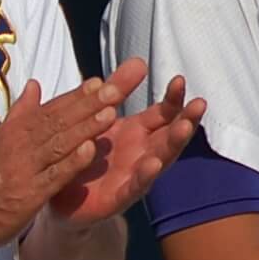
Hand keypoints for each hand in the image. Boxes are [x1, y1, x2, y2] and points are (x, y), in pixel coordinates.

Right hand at [0, 74, 116, 251]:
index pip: (49, 109)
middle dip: (87, 105)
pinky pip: (54, 175)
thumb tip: (34, 86)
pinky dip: (72, 162)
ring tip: (110, 113)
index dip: (74, 96)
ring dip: (85, 128)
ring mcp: (24, 168)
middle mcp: (19, 145)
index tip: (97, 82)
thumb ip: (19, 114)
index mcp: (14, 132)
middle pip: (58, 121)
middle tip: (113, 90)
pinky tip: (91, 151)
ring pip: (59, 143)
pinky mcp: (29, 193)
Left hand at [44, 64, 202, 227]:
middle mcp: (141, 154)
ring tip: (185, 128)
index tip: (180, 79)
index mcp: (136, 133)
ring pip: (160, 160)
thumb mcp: (98, 117)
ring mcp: (133, 177)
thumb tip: (137, 60)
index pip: (163, 113)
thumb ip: (116, 91)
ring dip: (173, 144)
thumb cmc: (82, 154)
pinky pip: (134, 187)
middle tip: (199, 104)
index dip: (173, 98)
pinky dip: (144, 176)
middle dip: (186, 120)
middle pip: (170, 135)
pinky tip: (152, 164)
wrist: (58, 195)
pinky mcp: (117, 198)